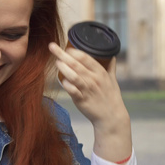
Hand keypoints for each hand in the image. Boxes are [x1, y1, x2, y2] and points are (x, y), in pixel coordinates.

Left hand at [48, 42, 131, 162]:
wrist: (111, 117)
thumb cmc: (111, 97)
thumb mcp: (113, 80)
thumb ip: (110, 67)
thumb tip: (112, 55)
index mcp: (100, 72)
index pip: (86, 57)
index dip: (74, 51)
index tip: (65, 47)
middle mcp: (94, 79)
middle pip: (76, 64)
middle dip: (62, 54)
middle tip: (52, 47)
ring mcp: (87, 89)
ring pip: (73, 76)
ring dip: (63, 68)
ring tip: (56, 62)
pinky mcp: (81, 100)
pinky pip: (72, 90)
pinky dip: (66, 85)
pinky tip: (61, 81)